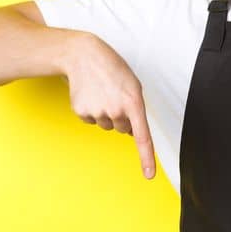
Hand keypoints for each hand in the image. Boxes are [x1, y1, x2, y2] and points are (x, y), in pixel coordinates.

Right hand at [59, 32, 155, 178]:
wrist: (84, 56)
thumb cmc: (114, 70)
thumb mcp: (134, 87)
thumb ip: (137, 111)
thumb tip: (132, 134)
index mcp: (134, 103)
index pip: (143, 137)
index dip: (147, 158)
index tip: (149, 175)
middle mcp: (116, 111)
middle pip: (124, 129)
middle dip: (123, 117)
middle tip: (116, 97)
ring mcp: (97, 112)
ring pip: (108, 125)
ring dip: (107, 114)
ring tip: (103, 93)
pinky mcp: (81, 112)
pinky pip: (91, 121)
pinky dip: (92, 111)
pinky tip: (91, 95)